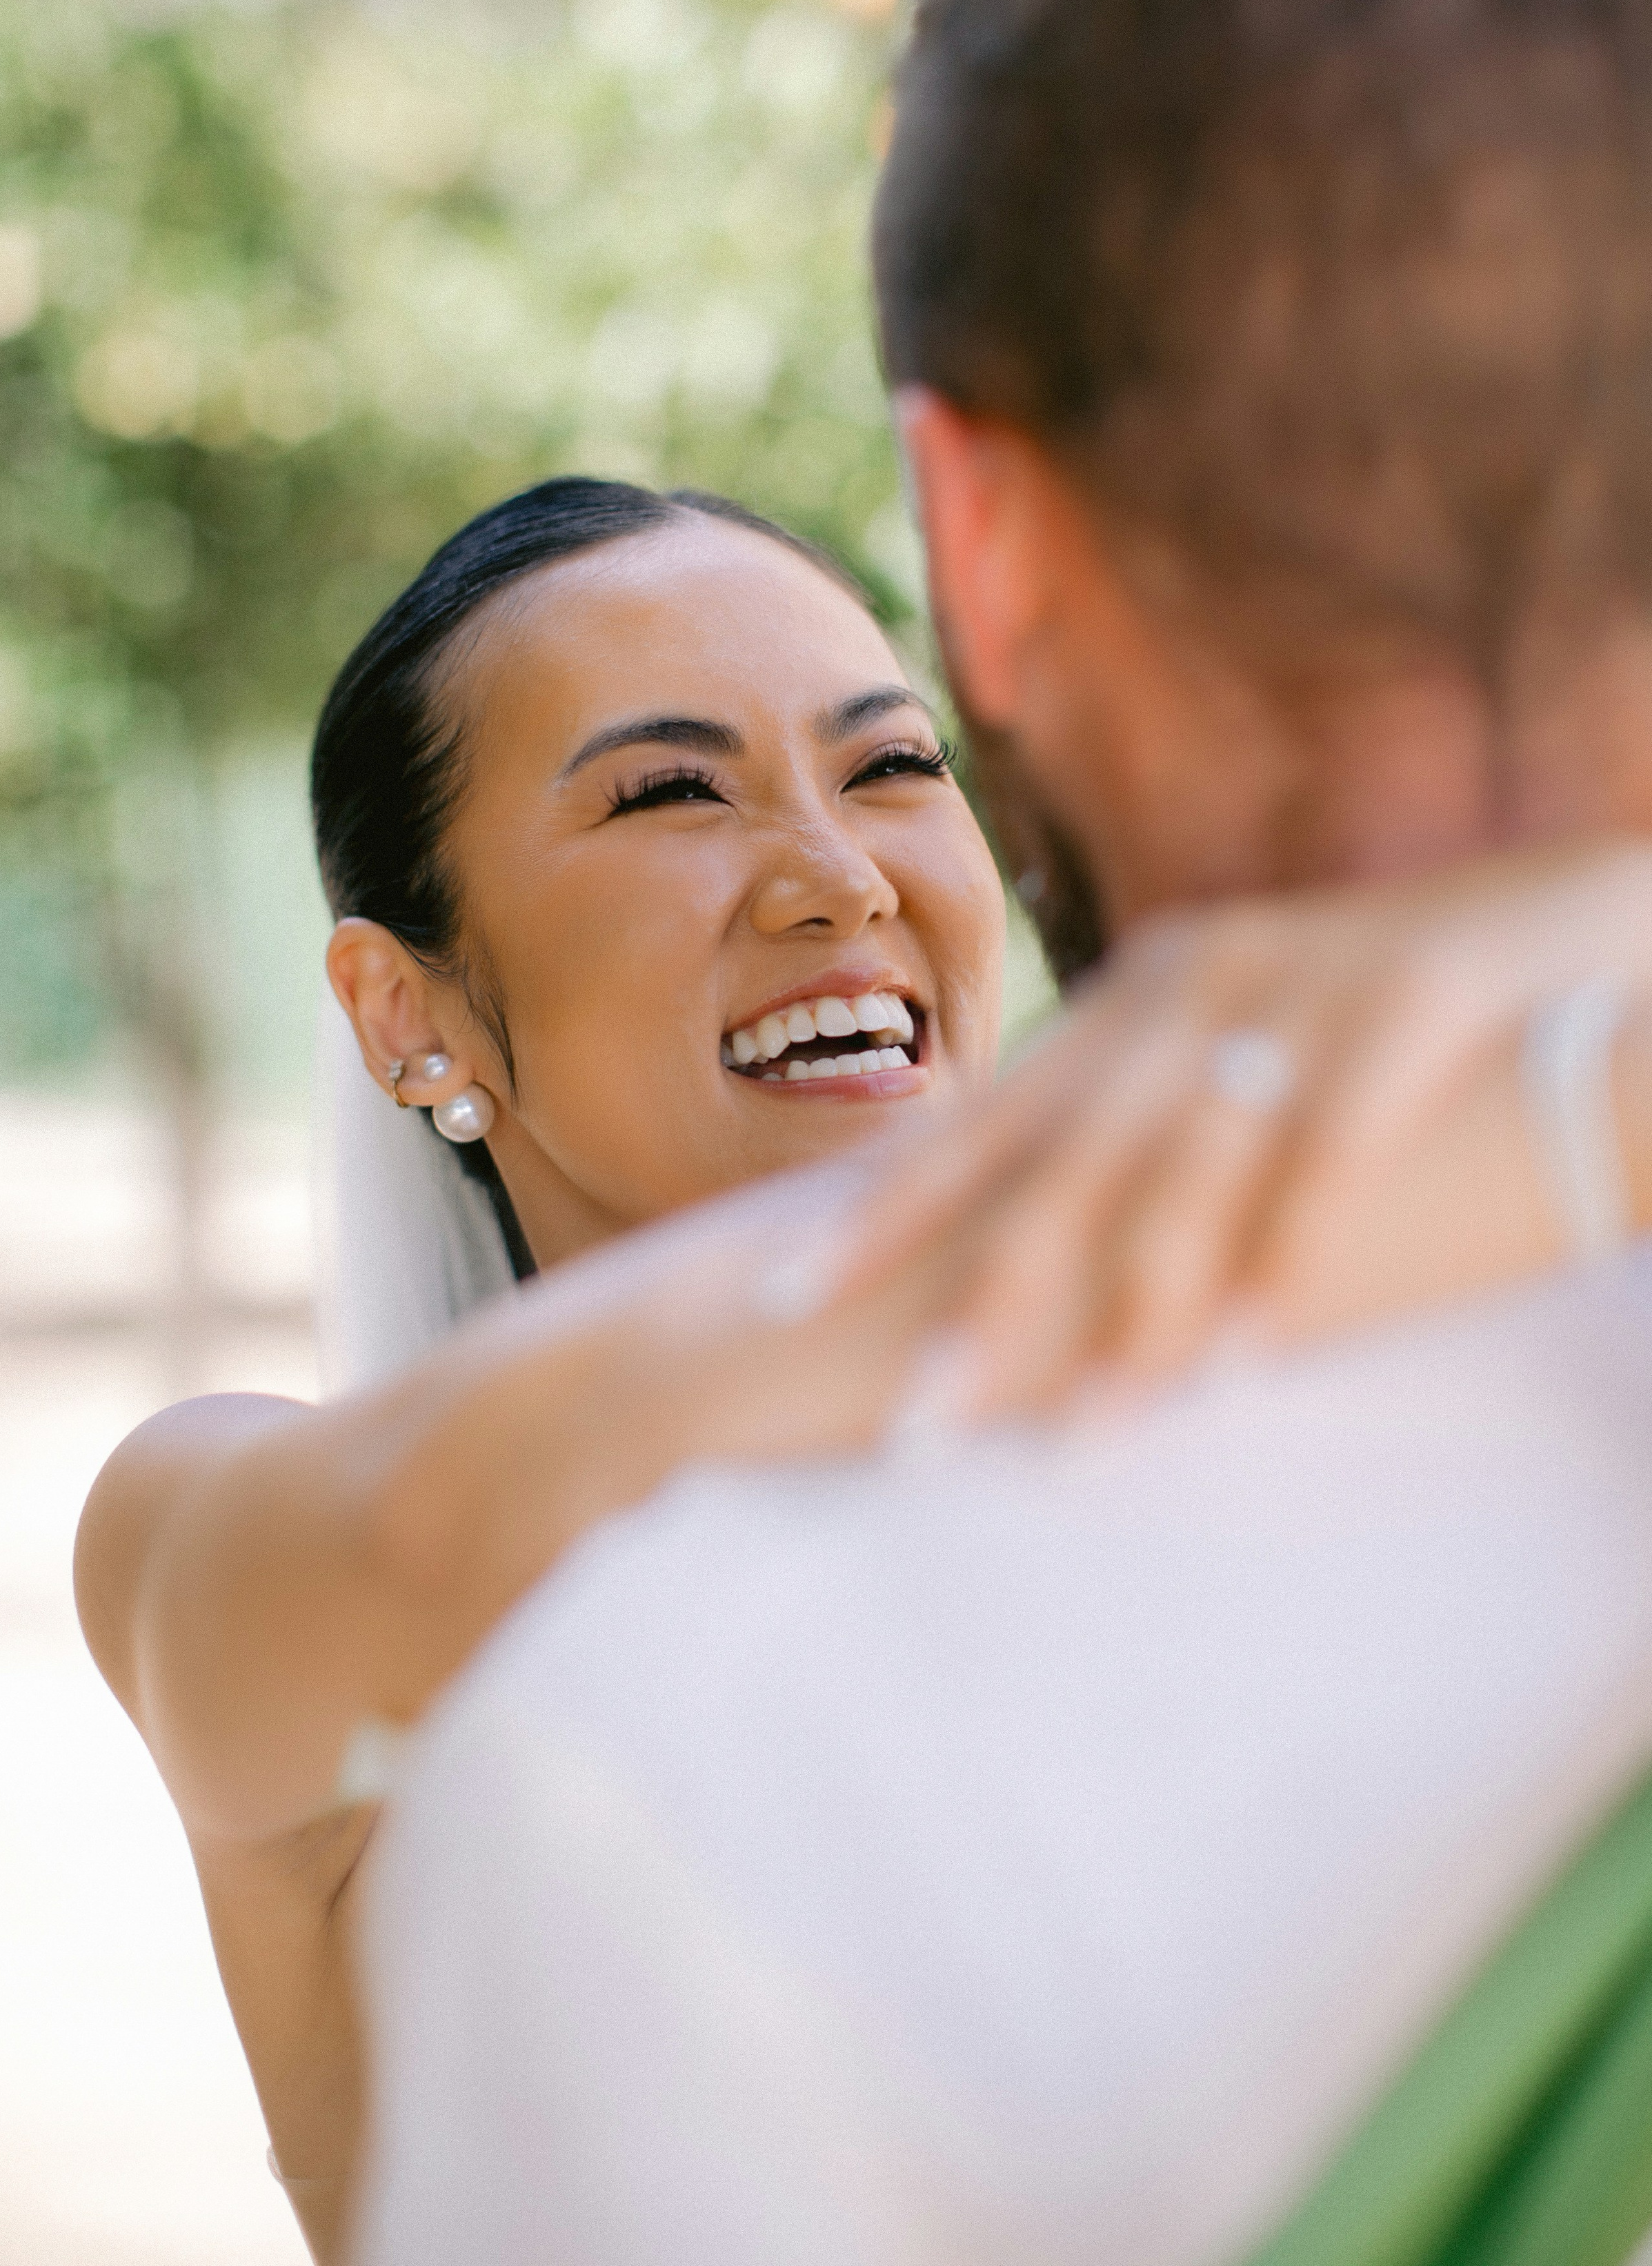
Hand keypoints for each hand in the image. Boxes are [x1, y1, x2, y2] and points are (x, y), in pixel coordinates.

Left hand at [828, 841, 1651, 1422]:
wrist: (1591, 917)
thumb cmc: (1406, 1018)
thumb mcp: (1256, 1046)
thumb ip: (1159, 1123)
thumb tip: (1051, 1243)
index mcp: (1142, 993)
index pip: (990, 1115)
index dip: (888, 1209)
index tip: (786, 1297)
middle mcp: (1195, 978)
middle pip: (1060, 1157)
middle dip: (981, 1295)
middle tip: (913, 1420)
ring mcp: (1297, 984)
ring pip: (1183, 1171)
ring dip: (1130, 1315)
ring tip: (1079, 1440)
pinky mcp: (1407, 998)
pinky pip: (1326, 1154)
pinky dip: (1281, 1261)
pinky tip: (1244, 1363)